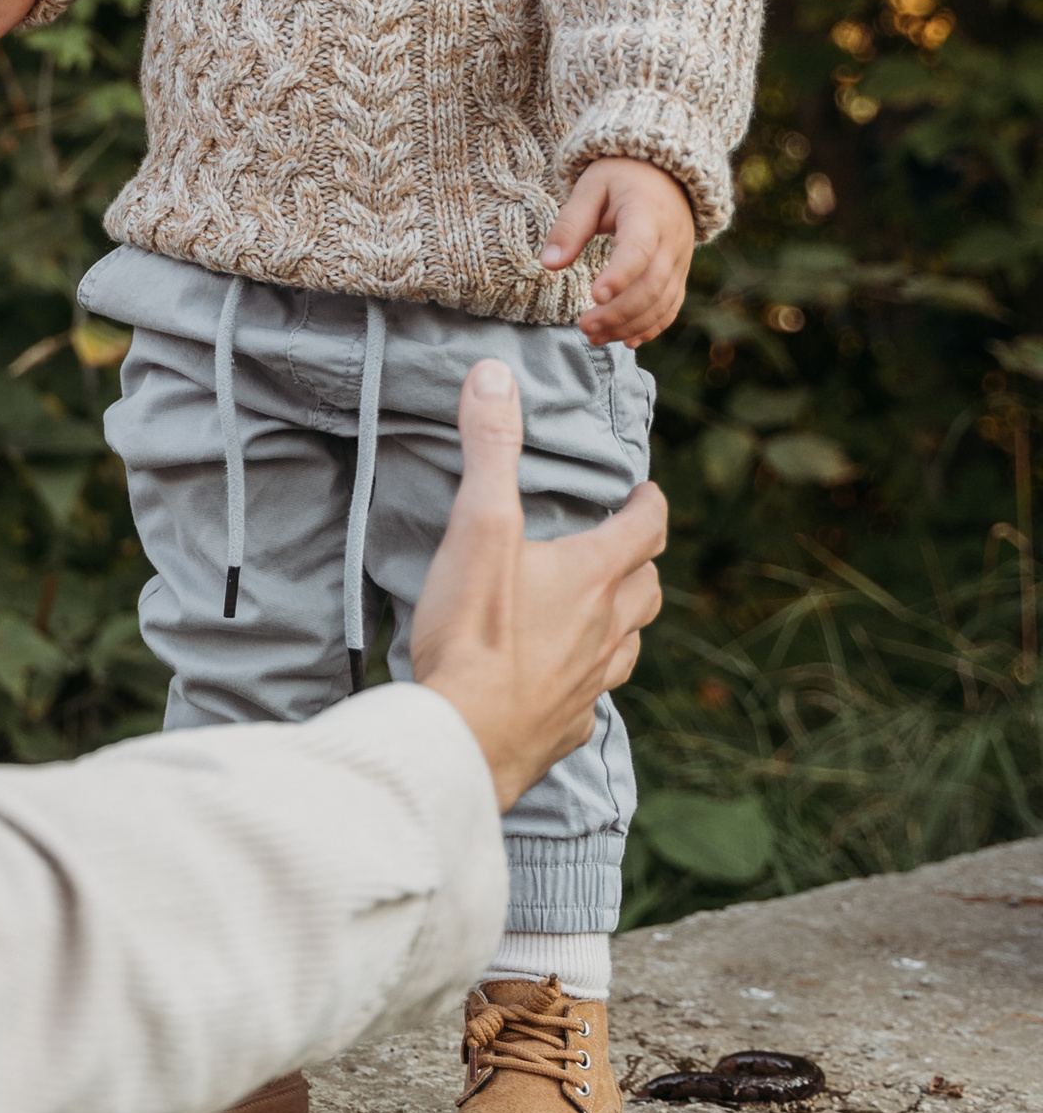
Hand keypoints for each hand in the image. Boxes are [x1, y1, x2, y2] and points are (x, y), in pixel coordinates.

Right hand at [415, 362, 666, 813]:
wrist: (462, 737)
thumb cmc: (474, 632)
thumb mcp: (479, 526)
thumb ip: (491, 449)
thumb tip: (496, 375)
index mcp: (593, 576)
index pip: (644, 529)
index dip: (650, 506)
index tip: (646, 492)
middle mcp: (606, 630)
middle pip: (647, 590)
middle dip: (641, 564)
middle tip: (624, 549)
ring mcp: (591, 684)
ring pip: (629, 646)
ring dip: (624, 624)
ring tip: (602, 614)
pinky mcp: (566, 726)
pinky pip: (592, 700)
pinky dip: (588, 681)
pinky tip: (563, 684)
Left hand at [542, 156, 695, 343]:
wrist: (664, 171)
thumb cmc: (620, 177)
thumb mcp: (590, 189)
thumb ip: (570, 225)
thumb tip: (548, 264)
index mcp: (647, 214)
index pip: (639, 250)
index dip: (620, 275)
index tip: (593, 295)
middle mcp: (671, 240)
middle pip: (652, 284)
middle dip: (618, 312)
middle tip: (584, 326)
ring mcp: (680, 259)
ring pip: (663, 301)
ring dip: (630, 325)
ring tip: (594, 336)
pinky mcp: (680, 272)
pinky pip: (671, 305)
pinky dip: (652, 326)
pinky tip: (626, 340)